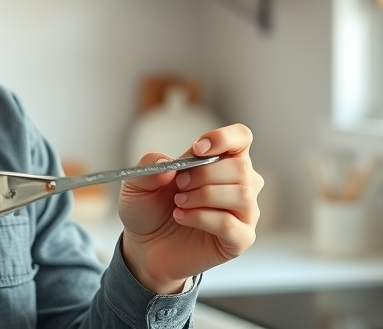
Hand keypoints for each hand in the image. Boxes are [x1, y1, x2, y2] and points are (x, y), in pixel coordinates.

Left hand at [117, 124, 262, 293]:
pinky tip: (182, 218)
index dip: (223, 139)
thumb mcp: (138, 181)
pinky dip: (201, 218)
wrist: (145, 245)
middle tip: (179, 186)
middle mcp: (241, 184)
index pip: (241, 137)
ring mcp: (244, 213)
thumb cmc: (150, 208)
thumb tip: (168, 165)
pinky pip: (230, 224)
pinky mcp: (240, 239)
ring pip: (241, 194)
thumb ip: (149, 165)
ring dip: (204, 196)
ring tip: (179, 203)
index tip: (196, 150)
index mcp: (222, 161)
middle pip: (241, 167)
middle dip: (204, 174)